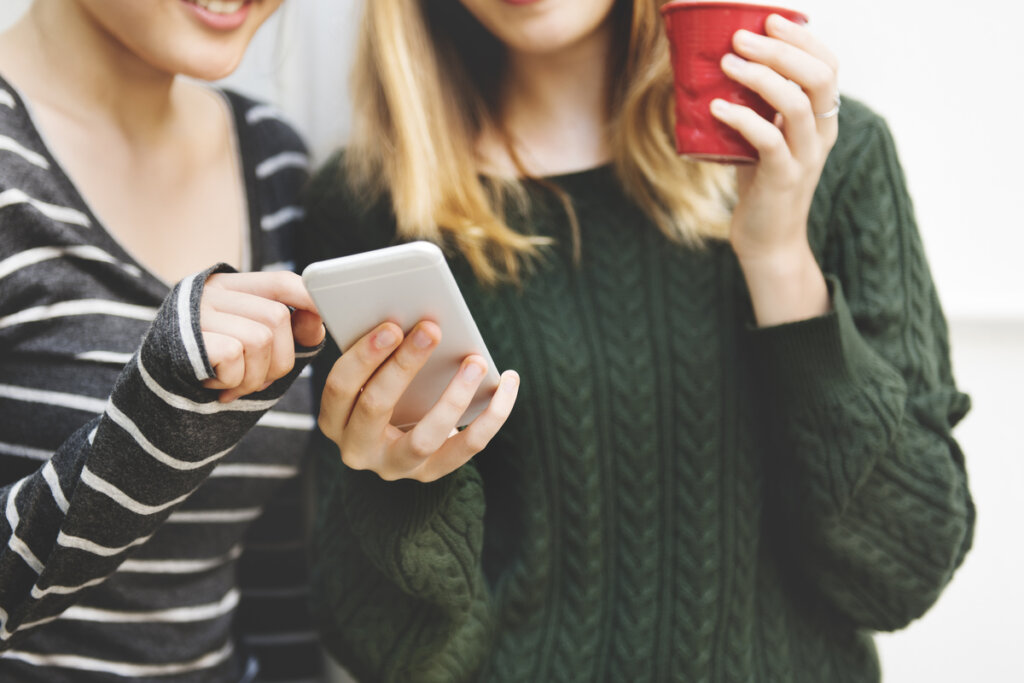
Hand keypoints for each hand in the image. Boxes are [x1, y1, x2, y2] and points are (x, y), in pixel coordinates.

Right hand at [200, 271, 324, 401]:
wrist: (154, 392)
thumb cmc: (213, 366)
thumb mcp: (249, 341)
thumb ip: (284, 329)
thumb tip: (319, 322)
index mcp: (234, 287)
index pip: (283, 282)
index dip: (309, 299)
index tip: (321, 322)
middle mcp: (215, 292)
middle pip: (278, 318)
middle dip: (279, 361)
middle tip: (257, 379)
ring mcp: (199, 313)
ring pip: (260, 341)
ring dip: (255, 376)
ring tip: (234, 383)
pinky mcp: (187, 338)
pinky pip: (233, 358)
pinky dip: (232, 381)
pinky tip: (216, 385)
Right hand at [318, 320, 519, 481]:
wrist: (397, 441)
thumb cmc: (383, 389)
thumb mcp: (369, 375)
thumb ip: (375, 350)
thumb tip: (407, 314)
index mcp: (334, 419)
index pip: (340, 388)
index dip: (364, 357)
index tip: (391, 325)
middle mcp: (357, 449)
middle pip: (375, 408)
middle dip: (403, 365)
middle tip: (431, 329)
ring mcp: (395, 467)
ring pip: (424, 438)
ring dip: (453, 396)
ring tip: (476, 361)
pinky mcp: (431, 474)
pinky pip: (467, 446)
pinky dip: (493, 414)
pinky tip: (508, 380)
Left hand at [710, 14, 837, 323]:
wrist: (768, 241)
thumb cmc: (760, 185)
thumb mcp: (762, 139)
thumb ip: (754, 107)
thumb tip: (716, 67)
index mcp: (822, 120)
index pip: (827, 66)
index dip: (803, 38)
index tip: (769, 20)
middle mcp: (821, 134)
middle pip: (818, 76)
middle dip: (780, 49)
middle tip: (741, 37)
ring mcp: (805, 157)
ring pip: (797, 104)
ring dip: (760, 77)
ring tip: (727, 64)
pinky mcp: (783, 179)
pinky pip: (769, 140)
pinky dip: (742, 119)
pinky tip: (716, 107)